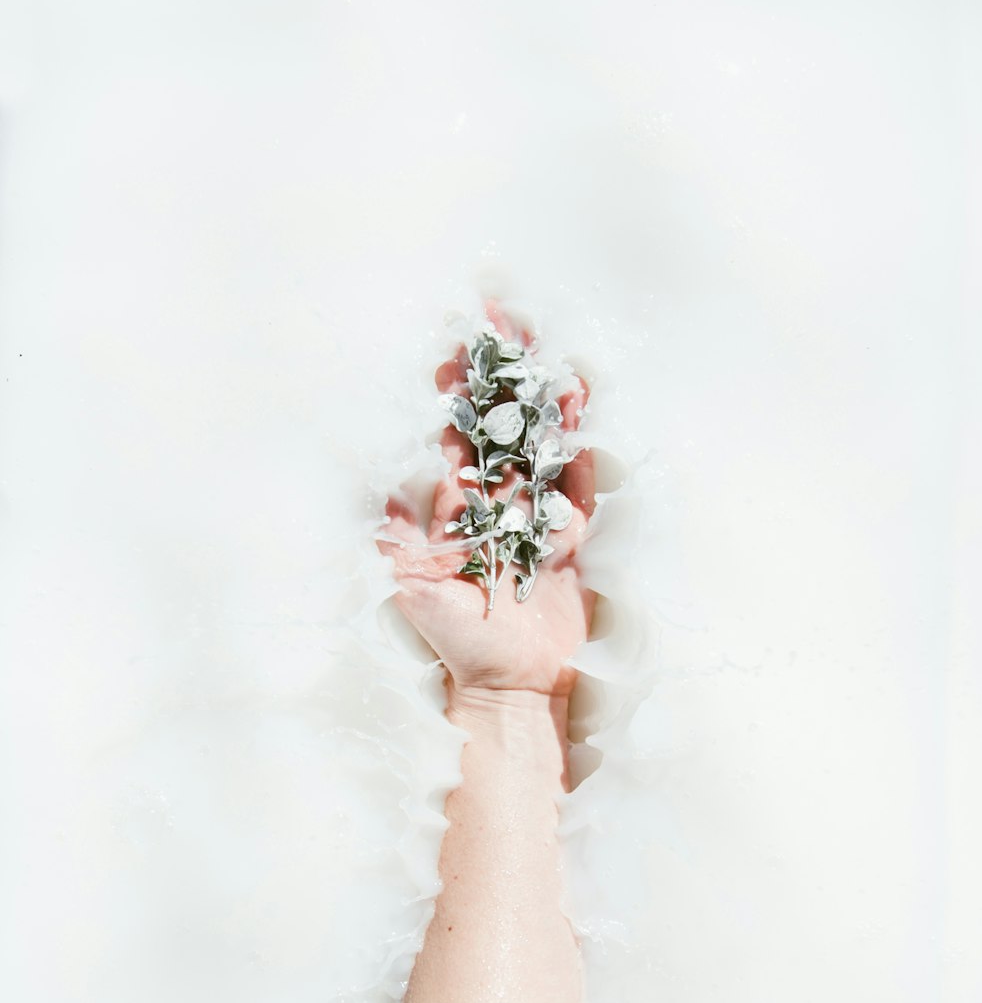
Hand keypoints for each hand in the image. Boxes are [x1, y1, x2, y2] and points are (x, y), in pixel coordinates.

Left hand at [377, 299, 596, 700]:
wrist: (510, 685)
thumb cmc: (455, 639)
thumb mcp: (412, 583)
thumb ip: (398, 531)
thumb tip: (381, 476)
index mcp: (453, 508)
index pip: (454, 432)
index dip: (454, 388)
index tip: (454, 341)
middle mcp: (494, 504)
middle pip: (500, 424)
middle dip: (503, 373)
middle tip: (505, 317)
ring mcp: (535, 518)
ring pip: (541, 442)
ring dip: (543, 397)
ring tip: (547, 349)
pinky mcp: (570, 539)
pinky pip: (578, 482)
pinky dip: (578, 444)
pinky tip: (579, 404)